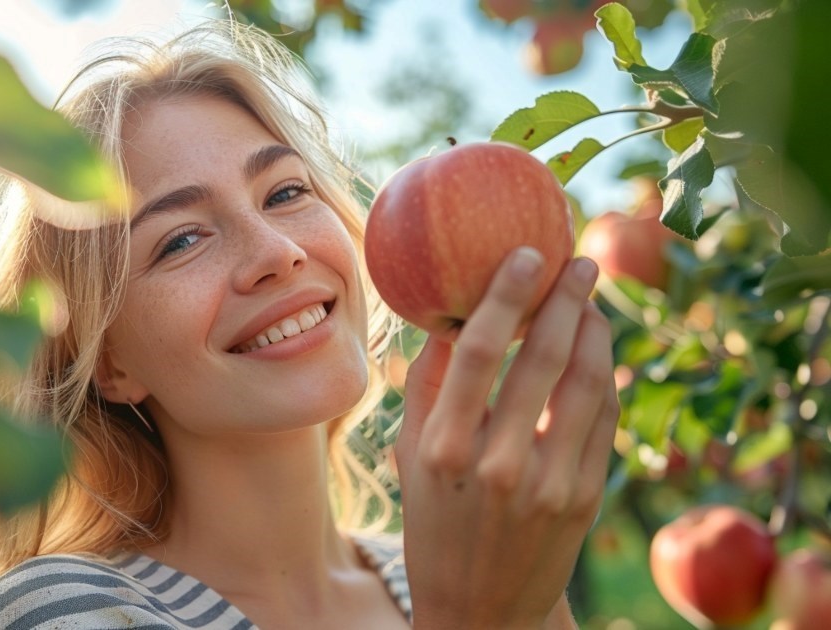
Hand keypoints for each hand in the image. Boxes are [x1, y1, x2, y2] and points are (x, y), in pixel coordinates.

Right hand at [394, 248, 618, 629]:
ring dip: (595, 330)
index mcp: (443, 448)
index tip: (527, 255)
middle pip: (543, 358)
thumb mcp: (408, 457)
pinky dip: (604, 375)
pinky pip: (602, 419)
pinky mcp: (585, 498)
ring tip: (593, 297)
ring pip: (585, 383)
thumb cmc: (434, 523)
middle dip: (567, 299)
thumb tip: (450, 314)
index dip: (507, 296)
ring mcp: (548, 483)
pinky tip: (597, 350)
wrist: (479, 609)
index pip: (480, 353)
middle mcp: (498, 463)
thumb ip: (426, 386)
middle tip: (580, 260)